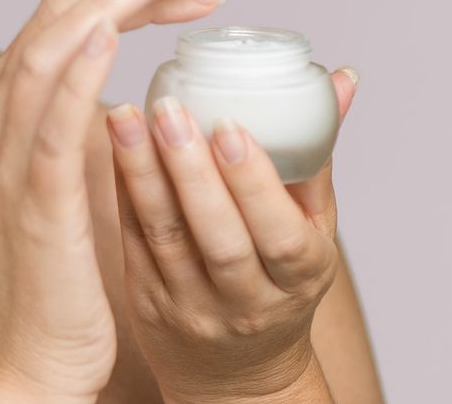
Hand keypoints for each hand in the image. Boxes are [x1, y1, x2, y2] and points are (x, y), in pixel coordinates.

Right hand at [0, 0, 226, 403]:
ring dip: (111, 3)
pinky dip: (79, 70)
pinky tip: (115, 38)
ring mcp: (4, 154)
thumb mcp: (53, 167)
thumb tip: (85, 27)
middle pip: (54, 18)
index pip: (57, 15)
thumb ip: (63, 96)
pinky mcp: (31, 196)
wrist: (26, 353)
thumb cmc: (49, 264)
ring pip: (49, 50)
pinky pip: (52, 120)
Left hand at [105, 60, 360, 403]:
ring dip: (142, 172)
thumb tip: (340, 78)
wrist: (238, 374)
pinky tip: (112, 144)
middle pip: (217, 237)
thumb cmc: (279, 282)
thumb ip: (315, 155)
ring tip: (126, 115)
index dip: (253, 183)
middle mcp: (246, 301)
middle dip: (190, 171)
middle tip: (168, 108)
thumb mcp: (313, 230)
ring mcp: (190, 306)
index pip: (278, 235)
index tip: (228, 125)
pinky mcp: (144, 302)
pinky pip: (131, 240)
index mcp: (298, 279)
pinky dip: (120, 190)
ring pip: (164, 236)